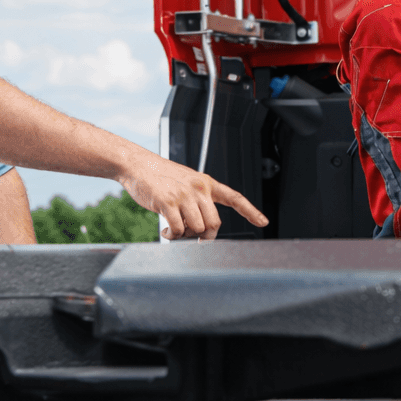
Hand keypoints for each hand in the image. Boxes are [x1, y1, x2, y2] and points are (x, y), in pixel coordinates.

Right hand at [117, 149, 267, 239]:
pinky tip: (166, 230)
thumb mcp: (187, 182)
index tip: (263, 222)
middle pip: (214, 223)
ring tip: (174, 230)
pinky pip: (178, 230)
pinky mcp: (167, 202)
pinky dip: (172, 236)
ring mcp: (184, 195)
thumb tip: (202, 228)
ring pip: (197, 228)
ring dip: (185, 236)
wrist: (138, 164)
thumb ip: (198, 200)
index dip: (250, 211)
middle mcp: (199, 188)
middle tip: (191, 236)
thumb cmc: (161, 176)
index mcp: (206, 183)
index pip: (234, 197)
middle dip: (204, 235)